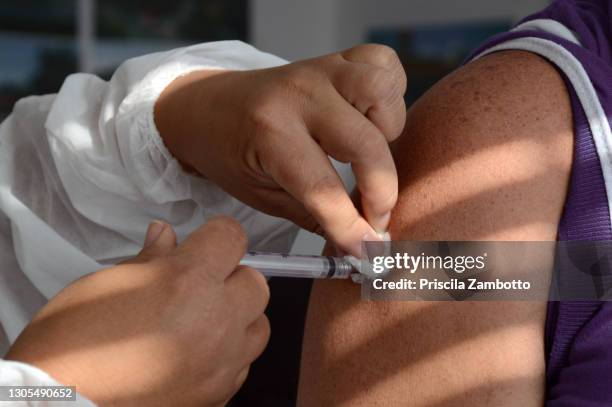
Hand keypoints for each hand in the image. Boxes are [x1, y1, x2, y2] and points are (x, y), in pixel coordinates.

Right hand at [6, 217, 268, 406]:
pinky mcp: (218, 394)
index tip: (206, 241)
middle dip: (232, 277)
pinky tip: (197, 354)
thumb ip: (150, 259)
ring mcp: (222, 362)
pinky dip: (228, 355)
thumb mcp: (106, 284)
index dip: (218, 235)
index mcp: (189, 280)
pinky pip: (242, 365)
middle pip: (256, 283)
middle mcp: (216, 320)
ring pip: (258, 326)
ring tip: (204, 321)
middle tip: (200, 284)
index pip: (232, 237)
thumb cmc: (72, 343)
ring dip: (238, 318)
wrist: (59, 405)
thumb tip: (166, 235)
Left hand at [155, 44, 406, 256]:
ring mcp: (319, 70)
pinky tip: (371, 120)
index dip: (351, 229)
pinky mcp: (334, 58)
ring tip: (370, 156)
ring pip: (381, 89)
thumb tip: (362, 246)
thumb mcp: (262, 195)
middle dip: (381, 193)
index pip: (323, 190)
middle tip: (372, 217)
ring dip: (389, 131)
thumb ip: (315, 217)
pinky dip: (389, 94)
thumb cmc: (230, 154)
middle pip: (366, 145)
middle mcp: (298, 95)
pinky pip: (382, 63)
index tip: (367, 253)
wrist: (206, 106)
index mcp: (269, 132)